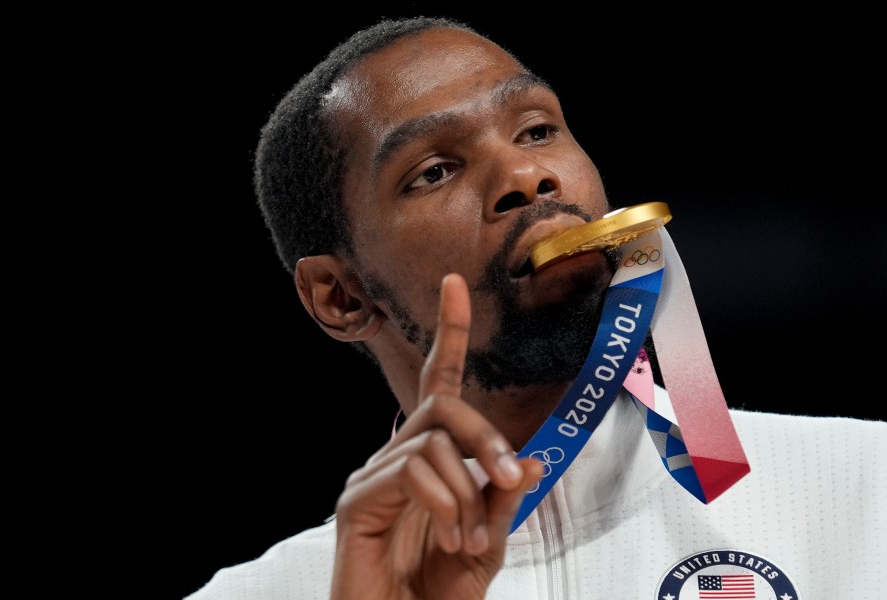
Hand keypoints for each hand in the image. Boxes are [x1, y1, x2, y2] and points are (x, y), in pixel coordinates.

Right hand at [330, 273, 542, 599]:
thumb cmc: (441, 591)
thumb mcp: (489, 539)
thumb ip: (503, 496)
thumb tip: (532, 458)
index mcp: (430, 459)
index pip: (439, 386)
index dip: (448, 335)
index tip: (455, 285)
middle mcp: (397, 456)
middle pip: (441, 404)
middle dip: (484, 435)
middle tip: (510, 475)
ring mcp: (372, 476)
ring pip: (430, 440)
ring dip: (466, 489)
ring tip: (469, 537)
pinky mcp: (355, 500)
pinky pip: (408, 470)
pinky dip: (442, 501)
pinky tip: (447, 535)